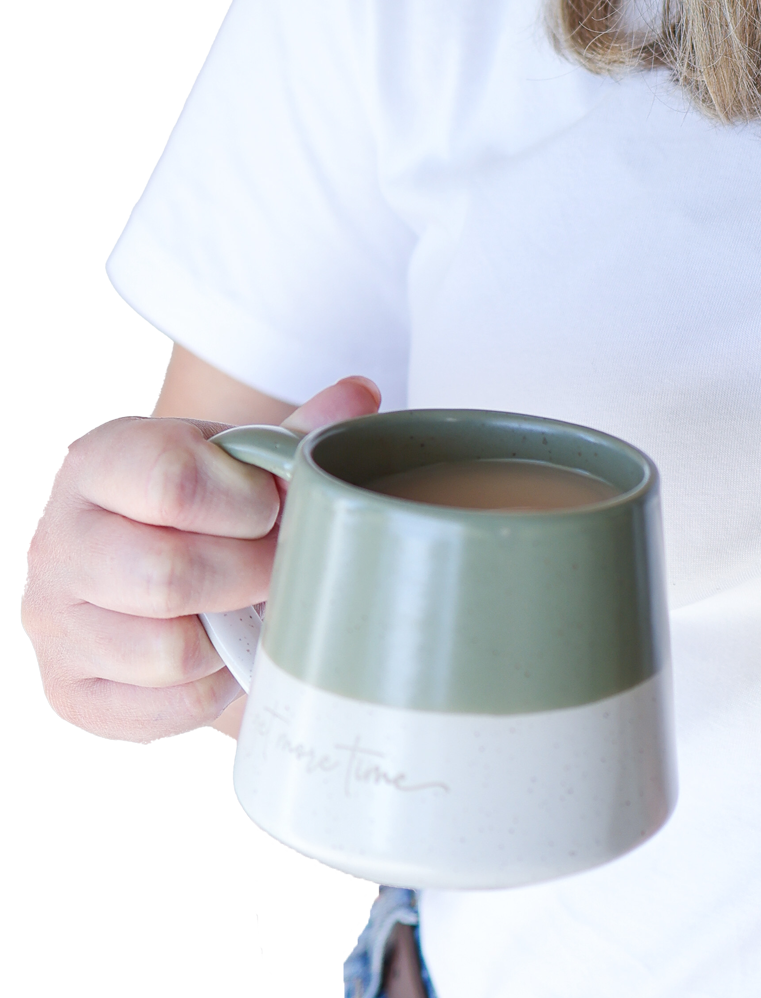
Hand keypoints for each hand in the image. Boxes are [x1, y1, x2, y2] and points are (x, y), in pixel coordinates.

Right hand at [22, 375, 380, 740]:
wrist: (125, 550)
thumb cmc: (188, 499)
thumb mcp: (227, 452)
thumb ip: (288, 434)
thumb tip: (359, 396)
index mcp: (97, 465)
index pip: (170, 481)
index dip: (243, 500)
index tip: (270, 505)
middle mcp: (59, 546)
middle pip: (169, 575)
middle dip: (249, 571)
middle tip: (278, 563)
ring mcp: (56, 627)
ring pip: (167, 651)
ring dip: (231, 632)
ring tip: (247, 604)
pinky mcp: (73, 694)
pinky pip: (166, 707)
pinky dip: (213, 684)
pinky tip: (220, 645)